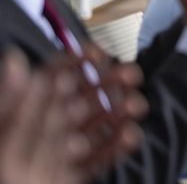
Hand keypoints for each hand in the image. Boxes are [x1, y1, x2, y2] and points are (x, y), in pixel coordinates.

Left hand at [0, 49, 144, 183]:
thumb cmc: (3, 168)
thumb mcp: (2, 134)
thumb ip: (9, 103)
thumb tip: (15, 60)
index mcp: (20, 116)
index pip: (48, 80)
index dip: (72, 63)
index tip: (97, 53)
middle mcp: (39, 132)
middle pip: (77, 99)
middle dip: (107, 83)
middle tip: (131, 74)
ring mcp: (57, 156)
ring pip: (93, 127)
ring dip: (118, 113)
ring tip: (136, 105)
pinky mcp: (70, 176)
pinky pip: (97, 159)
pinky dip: (116, 147)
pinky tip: (130, 135)